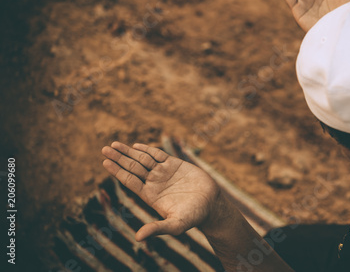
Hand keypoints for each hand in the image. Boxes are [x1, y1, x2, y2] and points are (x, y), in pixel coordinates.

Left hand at [102, 141, 220, 240]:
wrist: (211, 204)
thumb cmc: (194, 216)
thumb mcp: (175, 225)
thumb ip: (157, 229)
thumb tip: (138, 238)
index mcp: (150, 195)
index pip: (130, 181)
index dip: (117, 171)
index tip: (105, 162)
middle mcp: (154, 182)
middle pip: (132, 167)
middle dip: (119, 158)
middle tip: (104, 148)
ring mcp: (164, 172)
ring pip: (142, 159)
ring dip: (128, 151)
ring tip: (114, 144)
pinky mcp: (175, 164)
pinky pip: (158, 154)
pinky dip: (147, 149)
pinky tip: (136, 146)